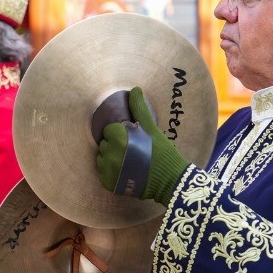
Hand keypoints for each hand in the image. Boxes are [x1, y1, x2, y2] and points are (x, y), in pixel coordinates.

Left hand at [96, 87, 188, 203]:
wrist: (170, 181)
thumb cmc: (161, 152)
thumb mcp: (151, 129)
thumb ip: (139, 108)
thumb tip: (135, 89)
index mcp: (119, 138)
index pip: (109, 130)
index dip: (121, 133)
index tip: (133, 139)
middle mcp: (110, 154)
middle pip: (105, 143)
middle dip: (116, 145)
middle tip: (133, 151)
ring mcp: (108, 170)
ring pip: (102, 157)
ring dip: (112, 157)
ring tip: (129, 161)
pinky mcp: (107, 183)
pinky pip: (103, 172)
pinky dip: (111, 171)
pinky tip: (125, 172)